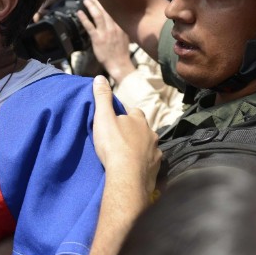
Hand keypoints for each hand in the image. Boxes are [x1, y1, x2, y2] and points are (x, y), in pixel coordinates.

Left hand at [77, 0, 134, 83]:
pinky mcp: (97, 39)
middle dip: (98, 1)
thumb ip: (120, 28)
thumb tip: (117, 21)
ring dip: (91, 6)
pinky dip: (84, 18)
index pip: (114, 10)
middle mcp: (113, 27)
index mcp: (121, 26)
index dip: (107, 2)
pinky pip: (89, 26)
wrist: (119, 64)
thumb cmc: (121, 52)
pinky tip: (79, 12)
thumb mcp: (125, 37)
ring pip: (97, 15)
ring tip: (86, 0)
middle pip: (105, 10)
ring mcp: (105, 32)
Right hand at [92, 76, 160, 193]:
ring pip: (148, 146)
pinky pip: (150, 162)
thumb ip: (102, 98)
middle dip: (134, 132)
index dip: (125, 114)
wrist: (127, 176)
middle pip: (143, 129)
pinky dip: (144, 163)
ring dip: (140, 148)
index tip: (116, 120)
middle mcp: (151, 134)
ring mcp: (155, 152)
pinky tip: (135, 167)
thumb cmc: (114, 145)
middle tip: (121, 138)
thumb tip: (100, 78)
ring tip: (128, 154)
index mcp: (138, 120)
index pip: (134, 112)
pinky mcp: (156, 168)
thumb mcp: (103, 118)